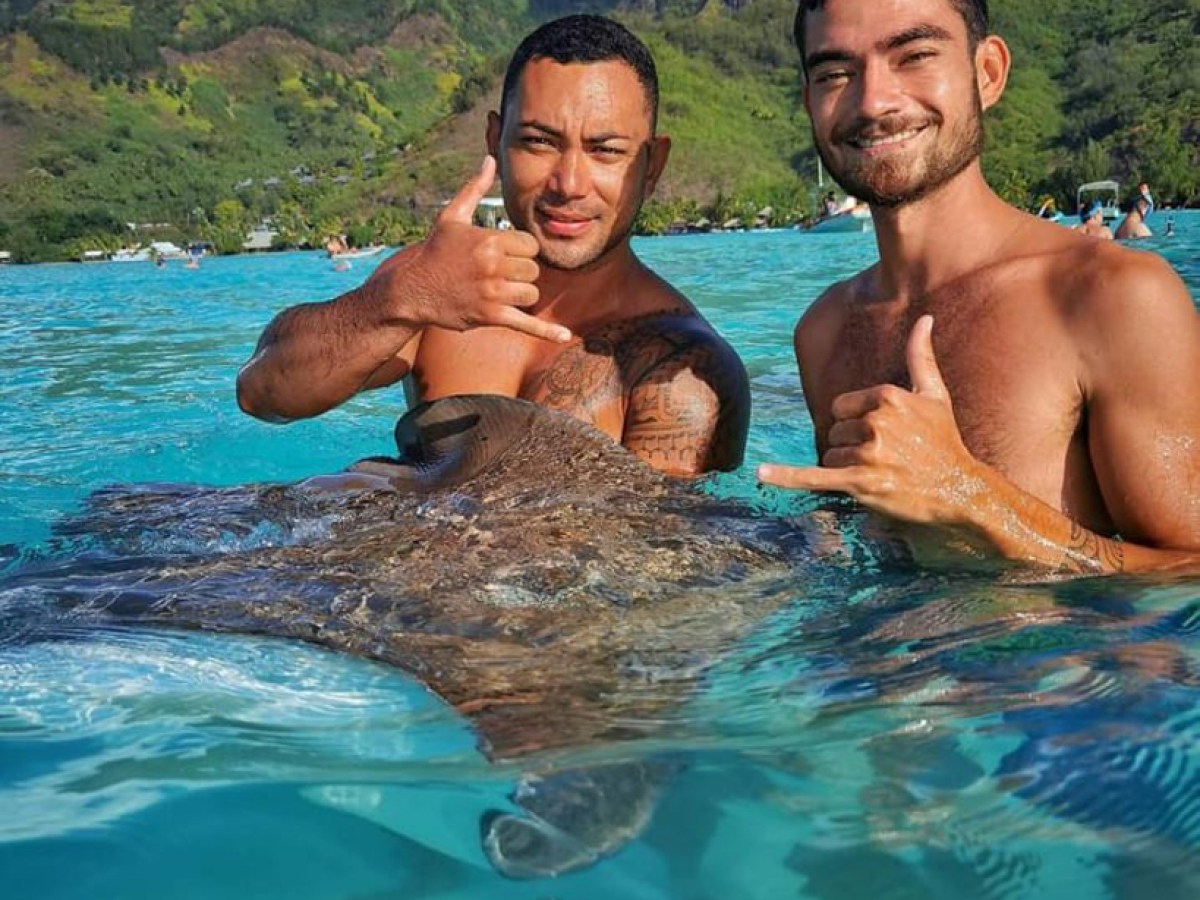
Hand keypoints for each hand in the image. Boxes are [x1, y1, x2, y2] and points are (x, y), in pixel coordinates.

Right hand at [373, 156, 569, 342]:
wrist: (413, 289)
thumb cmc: (436, 251)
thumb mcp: (452, 216)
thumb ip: (475, 188)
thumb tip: (490, 160)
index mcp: (489, 240)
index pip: (530, 246)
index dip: (522, 251)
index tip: (505, 255)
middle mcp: (493, 266)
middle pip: (533, 270)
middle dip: (521, 273)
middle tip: (500, 275)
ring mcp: (493, 293)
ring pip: (531, 294)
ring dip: (521, 295)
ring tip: (500, 292)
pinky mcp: (491, 316)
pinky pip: (527, 324)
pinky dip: (547, 332)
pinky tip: (565, 337)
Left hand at [758, 316, 986, 524]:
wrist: (960, 489)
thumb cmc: (945, 441)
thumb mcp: (935, 394)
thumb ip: (921, 356)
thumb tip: (925, 318)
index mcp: (887, 397)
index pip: (840, 406)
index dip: (855, 422)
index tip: (883, 434)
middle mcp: (877, 422)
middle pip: (833, 431)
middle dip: (851, 446)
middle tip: (886, 457)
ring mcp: (868, 453)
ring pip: (829, 455)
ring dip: (846, 467)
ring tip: (882, 473)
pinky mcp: (860, 482)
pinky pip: (813, 476)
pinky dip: (785, 476)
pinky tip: (760, 474)